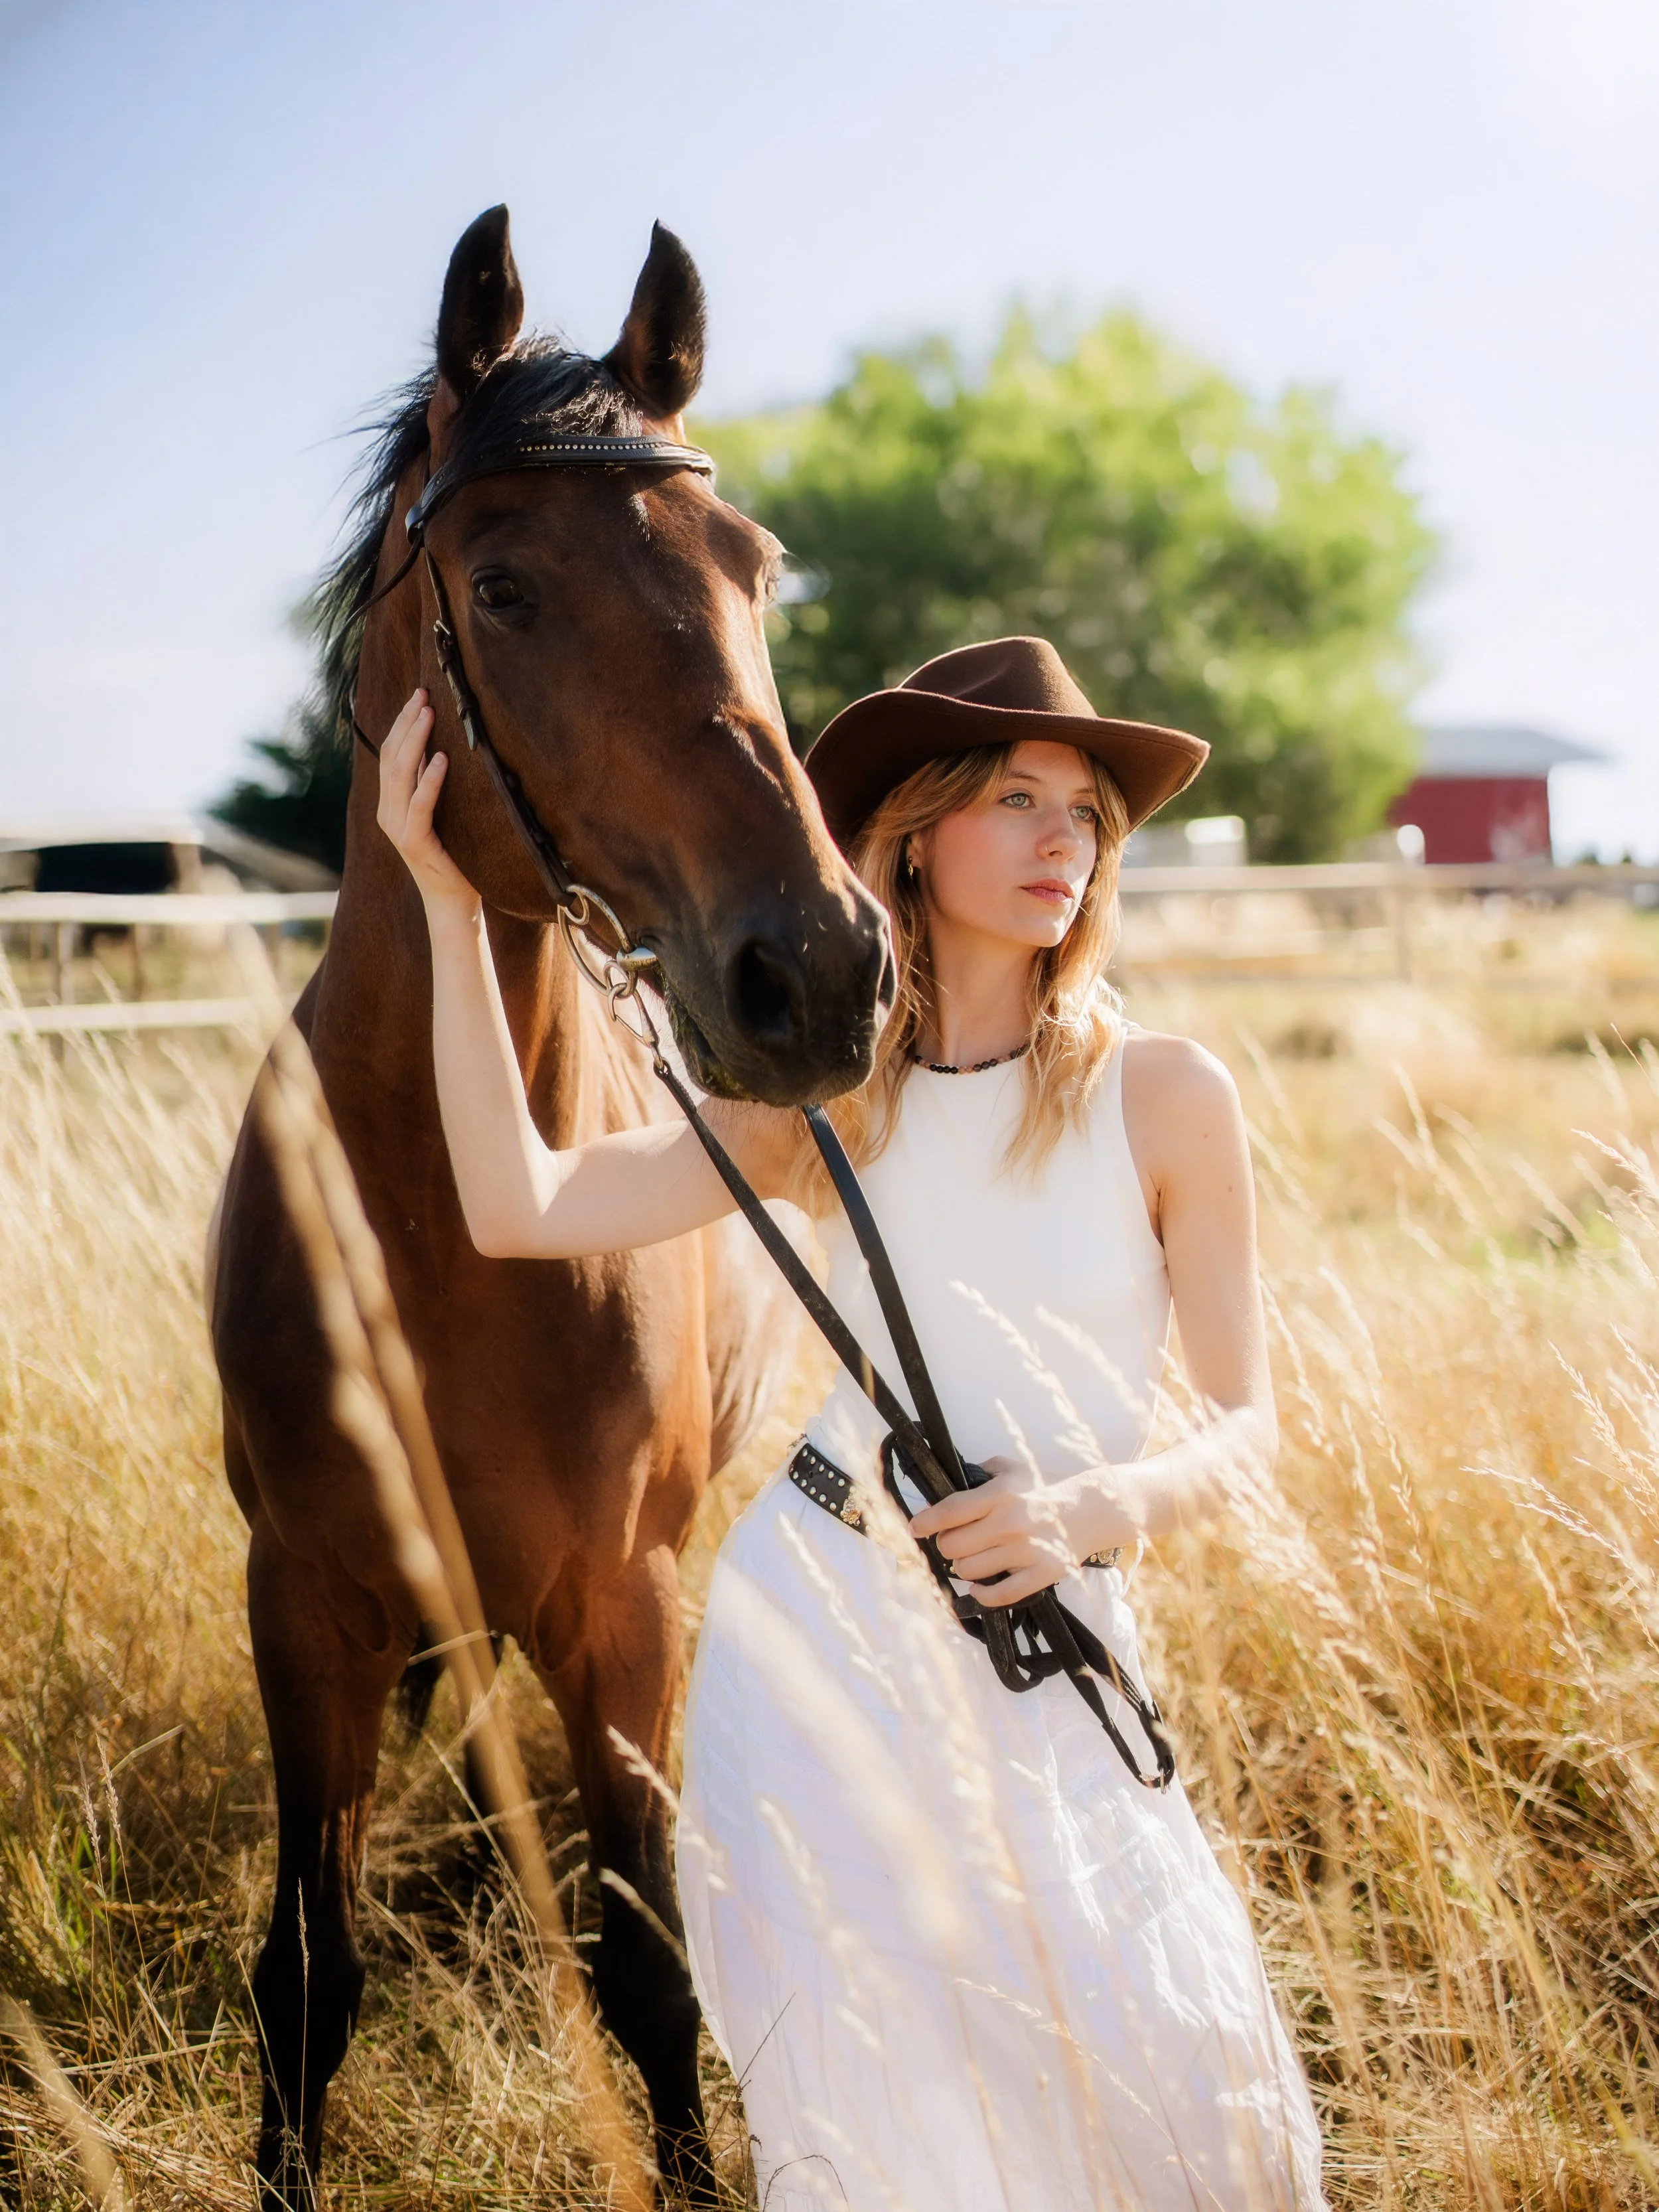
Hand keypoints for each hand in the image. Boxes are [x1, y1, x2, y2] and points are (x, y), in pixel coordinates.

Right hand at [376, 690, 479, 912]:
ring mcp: (397, 828)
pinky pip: (420, 806)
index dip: (402, 722)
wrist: (455, 902)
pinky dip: (430, 781)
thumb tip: (443, 746)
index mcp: (391, 803)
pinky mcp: (414, 843)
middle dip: (406, 722)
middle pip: (391, 756)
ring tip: (429, 713)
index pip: (391, 753)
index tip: (418, 694)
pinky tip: (441, 759)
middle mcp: (388, 812)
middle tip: (423, 693)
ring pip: (400, 774)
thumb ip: (433, 785)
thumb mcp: (444, 812)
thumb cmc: (456, 855)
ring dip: (416, 740)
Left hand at [910, 1456, 1089, 1607]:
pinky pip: (1000, 1595)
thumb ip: (980, 1473)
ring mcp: (1026, 1551)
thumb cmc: (1044, 1489)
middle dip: (946, 1546)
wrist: (1089, 1510)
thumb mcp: (1012, 1470)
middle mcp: (1010, 1523)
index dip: (926, 1523)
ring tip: (971, 1559)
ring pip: (970, 1571)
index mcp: (1000, 1495)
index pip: (950, 1512)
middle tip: (952, 1543)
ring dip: (964, 1567)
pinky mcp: (1041, 1574)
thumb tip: (947, 1483)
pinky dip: (982, 1595)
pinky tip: (978, 1587)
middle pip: (954, 1546)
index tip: (915, 1528)